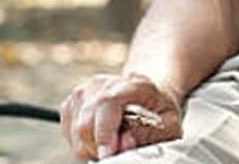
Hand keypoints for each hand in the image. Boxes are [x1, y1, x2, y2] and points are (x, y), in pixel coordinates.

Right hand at [60, 72, 181, 159]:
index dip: (105, 133)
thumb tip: (124, 143)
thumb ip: (148, 134)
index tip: (108, 155)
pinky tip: (103, 138)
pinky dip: (84, 144)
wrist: (148, 97)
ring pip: (76, 132)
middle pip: (86, 123)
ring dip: (93, 147)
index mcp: (134, 83)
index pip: (108, 103)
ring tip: (114, 143)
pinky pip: (69, 134)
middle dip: (100, 146)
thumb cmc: (160, 112)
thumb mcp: (169, 124)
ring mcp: (84, 92)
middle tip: (118, 153)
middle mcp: (103, 83)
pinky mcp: (70, 104)